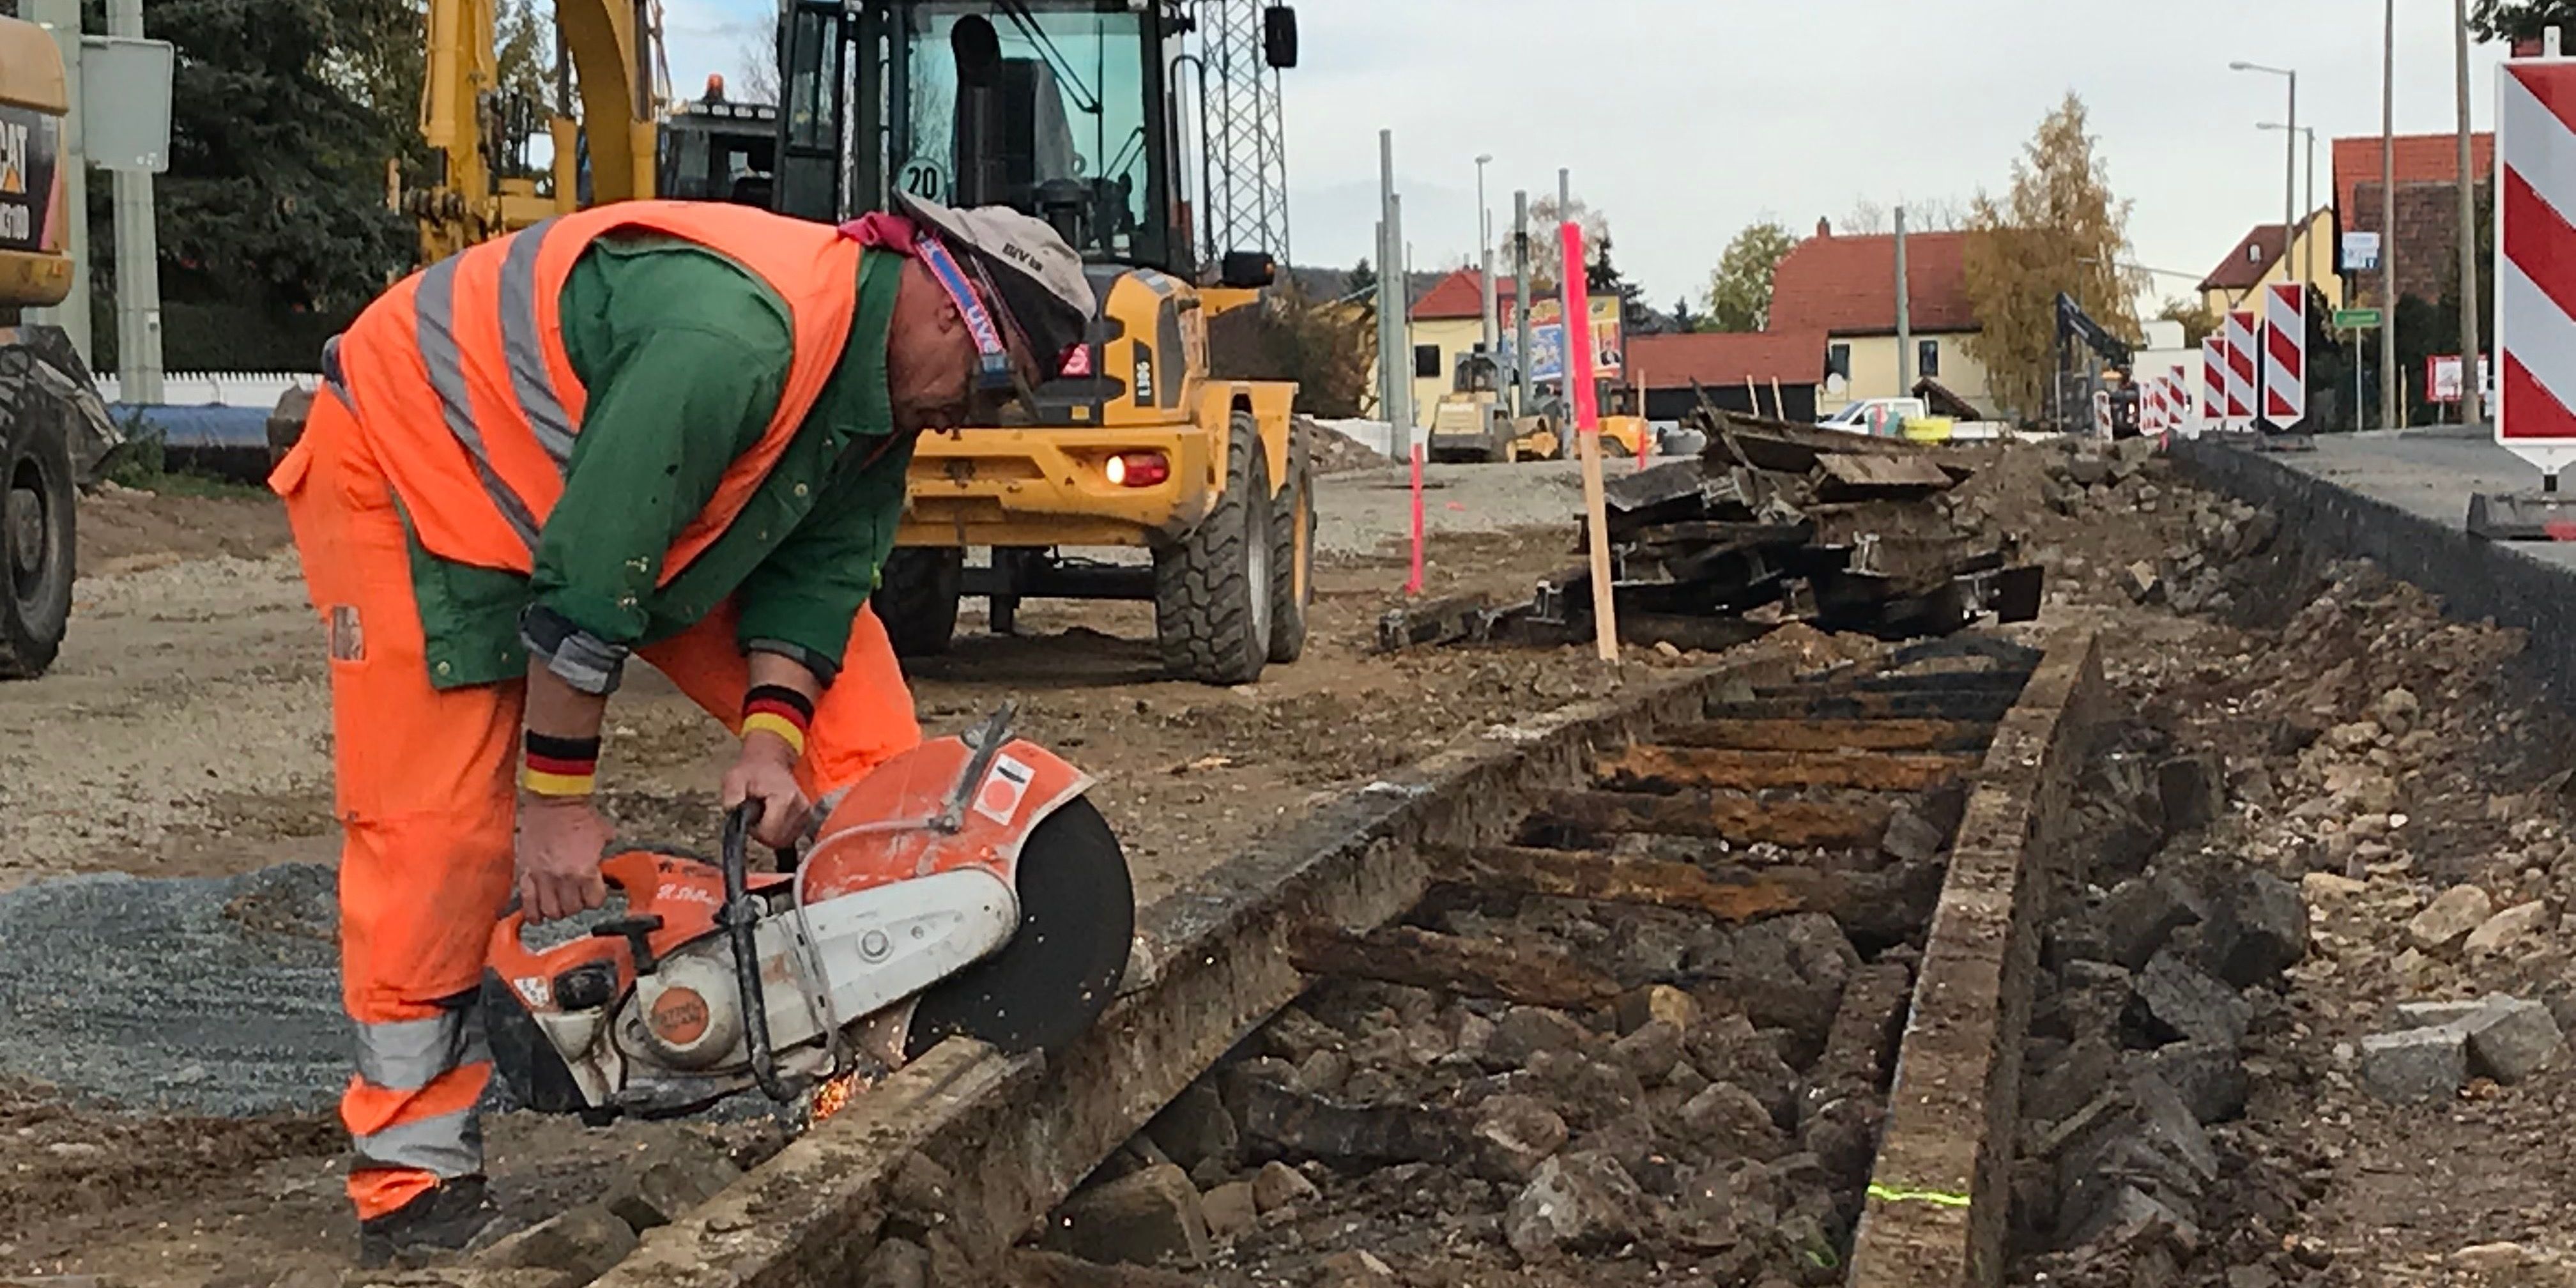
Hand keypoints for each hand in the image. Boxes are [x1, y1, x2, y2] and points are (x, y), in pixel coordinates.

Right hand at [516, 796, 613, 922]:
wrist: (555, 800)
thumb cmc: (580, 815)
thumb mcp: (604, 838)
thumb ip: (604, 859)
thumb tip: (606, 870)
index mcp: (585, 871)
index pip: (594, 902)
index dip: (596, 897)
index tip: (595, 892)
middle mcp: (563, 878)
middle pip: (572, 910)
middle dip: (577, 904)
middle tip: (577, 895)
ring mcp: (542, 877)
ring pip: (550, 911)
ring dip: (557, 910)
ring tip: (559, 902)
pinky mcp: (525, 872)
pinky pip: (526, 903)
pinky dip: (533, 914)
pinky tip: (538, 916)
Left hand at [723, 736, 811, 849]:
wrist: (770, 762)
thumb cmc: (751, 771)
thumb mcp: (733, 779)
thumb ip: (732, 797)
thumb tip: (734, 813)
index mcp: (785, 798)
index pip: (769, 834)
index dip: (755, 830)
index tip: (750, 816)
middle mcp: (801, 807)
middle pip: (778, 840)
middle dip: (762, 833)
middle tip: (756, 815)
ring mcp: (807, 813)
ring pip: (785, 841)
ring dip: (771, 833)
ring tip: (765, 814)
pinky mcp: (808, 817)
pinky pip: (791, 837)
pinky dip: (780, 832)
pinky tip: (774, 818)